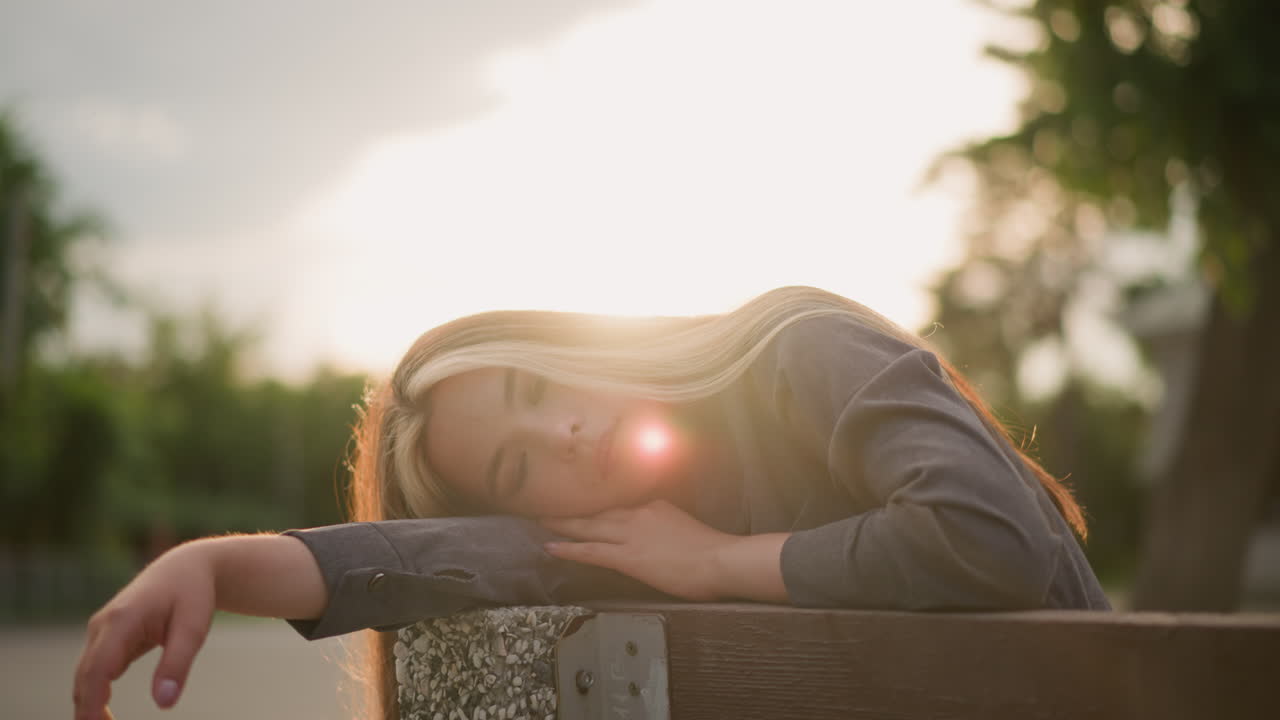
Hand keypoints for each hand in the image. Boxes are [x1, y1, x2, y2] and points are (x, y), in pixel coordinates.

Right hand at [73, 542, 215, 719]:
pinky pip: (94, 671)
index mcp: (123, 619)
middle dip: (86, 710)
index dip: (93, 701)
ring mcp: (101, 631)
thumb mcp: (194, 628)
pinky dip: (94, 694)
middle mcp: (103, 625)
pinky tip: (103, 715)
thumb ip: (177, 664)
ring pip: (86, 675)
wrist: (185, 567)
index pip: (99, 668)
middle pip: (85, 676)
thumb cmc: (192, 595)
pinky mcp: (106, 638)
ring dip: (88, 704)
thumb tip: (164, 703)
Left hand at [541, 499, 737, 600]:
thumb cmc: (712, 549)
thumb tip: (654, 528)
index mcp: (652, 504)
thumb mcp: (683, 524)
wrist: (720, 560)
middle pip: (596, 509)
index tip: (577, 495)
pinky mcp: (628, 557)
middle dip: (570, 506)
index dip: (594, 500)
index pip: (616, 501)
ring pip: (588, 526)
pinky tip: (549, 548)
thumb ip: (665, 522)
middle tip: (543, 500)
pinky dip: (568, 549)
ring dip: (561, 523)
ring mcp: (630, 534)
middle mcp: (637, 513)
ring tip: (538, 519)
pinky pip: (590, 551)